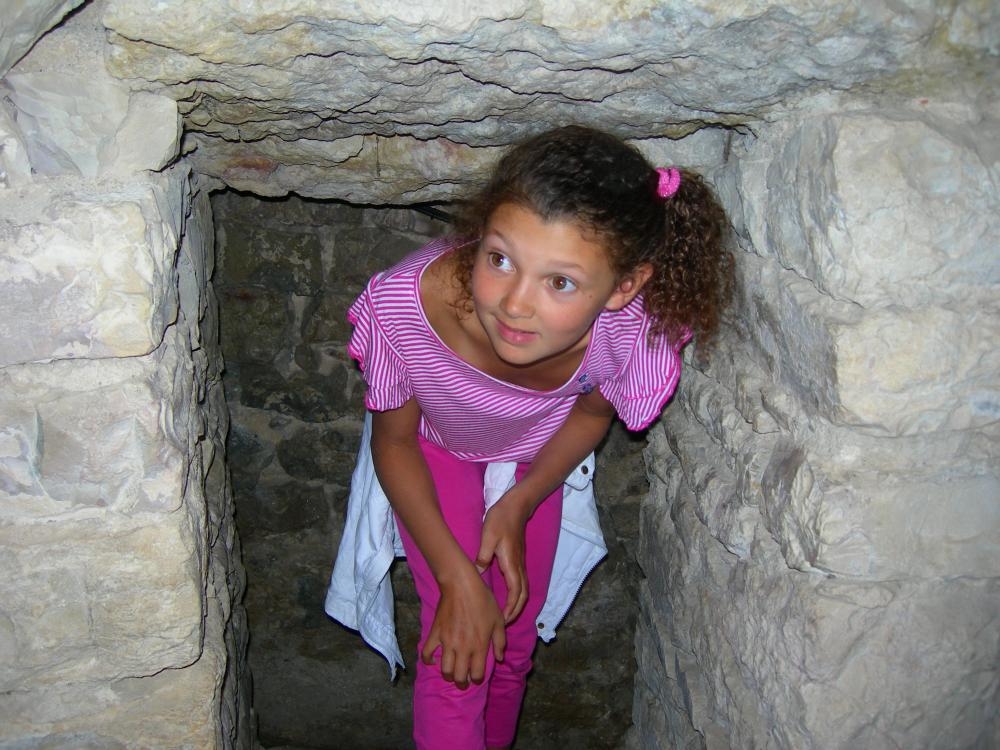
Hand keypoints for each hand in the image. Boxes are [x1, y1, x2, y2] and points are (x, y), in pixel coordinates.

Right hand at [421, 565, 505, 688]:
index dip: (476, 680)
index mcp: (479, 646)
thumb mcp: (498, 620)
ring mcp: (447, 642)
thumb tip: (499, 658)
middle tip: (462, 682)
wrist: (461, 585)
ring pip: (444, 670)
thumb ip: (500, 642)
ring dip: (447, 675)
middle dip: (461, 683)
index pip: (476, 674)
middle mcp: (462, 648)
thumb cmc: (483, 601)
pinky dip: (428, 660)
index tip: (476, 678)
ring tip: (450, 674)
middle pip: (459, 676)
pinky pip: (427, 653)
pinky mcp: (435, 634)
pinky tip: (432, 661)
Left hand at [475, 493, 531, 623]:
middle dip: (515, 611)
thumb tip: (478, 572)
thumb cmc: (500, 520)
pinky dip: (517, 595)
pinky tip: (508, 599)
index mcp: (511, 563)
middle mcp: (518, 567)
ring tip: (506, 615)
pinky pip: (521, 583)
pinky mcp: (518, 561)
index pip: (515, 592)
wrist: (515, 507)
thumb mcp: (488, 536)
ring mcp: (520, 564)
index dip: (510, 608)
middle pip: (522, 595)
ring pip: (523, 590)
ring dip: (517, 604)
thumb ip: (483, 555)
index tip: (502, 619)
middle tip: (504, 623)